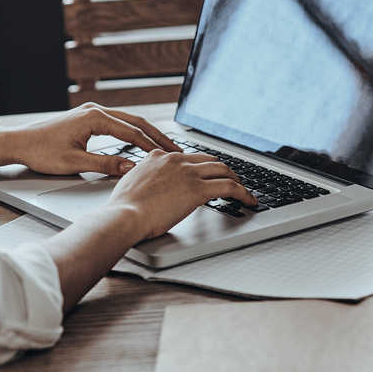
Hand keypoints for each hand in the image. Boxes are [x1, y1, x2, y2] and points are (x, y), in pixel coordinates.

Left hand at [0, 102, 180, 175]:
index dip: (153, 145)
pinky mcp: (87, 119)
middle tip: (176, 149)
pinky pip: (117, 123)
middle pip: (135, 122)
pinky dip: (132, 132)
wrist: (18, 143)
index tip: (169, 155)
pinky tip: (141, 142)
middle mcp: (95, 111)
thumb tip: (132, 167)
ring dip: (146, 133)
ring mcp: (91, 113)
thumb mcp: (75, 163)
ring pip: (127, 121)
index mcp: (94, 118)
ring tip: (164, 146)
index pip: (132, 132)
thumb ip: (105, 164)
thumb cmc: (41, 152)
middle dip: (157, 136)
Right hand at [108, 151, 257, 239]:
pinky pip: (229, 187)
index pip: (188, 156)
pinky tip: (249, 201)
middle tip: (230, 180)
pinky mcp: (197, 189)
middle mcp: (175, 159)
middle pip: (209, 159)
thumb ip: (144, 179)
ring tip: (243, 190)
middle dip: (222, 170)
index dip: (201, 166)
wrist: (124, 215)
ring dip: (236, 179)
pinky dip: (243, 193)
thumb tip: (149, 187)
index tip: (206, 174)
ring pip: (223, 169)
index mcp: (158, 156)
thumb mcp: (131, 184)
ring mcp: (187, 173)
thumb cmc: (123, 207)